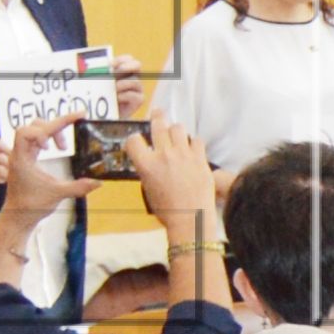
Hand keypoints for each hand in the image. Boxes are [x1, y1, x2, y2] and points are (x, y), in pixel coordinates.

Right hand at [118, 114, 219, 231]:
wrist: (191, 219)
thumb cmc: (168, 210)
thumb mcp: (148, 189)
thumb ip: (149, 170)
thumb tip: (152, 161)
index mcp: (146, 165)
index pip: (133, 141)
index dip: (134, 140)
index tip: (137, 140)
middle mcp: (163, 156)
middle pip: (158, 125)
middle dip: (157, 118)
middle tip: (158, 114)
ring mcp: (183, 155)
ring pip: (178, 128)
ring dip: (175, 130)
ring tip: (176, 134)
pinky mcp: (200, 158)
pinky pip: (196, 140)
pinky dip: (193, 143)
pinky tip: (192, 149)